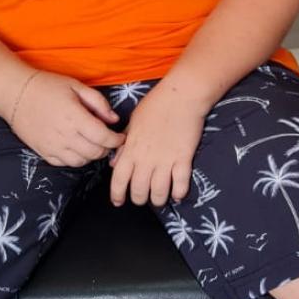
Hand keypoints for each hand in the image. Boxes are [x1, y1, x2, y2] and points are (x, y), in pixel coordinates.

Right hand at [11, 73, 122, 166]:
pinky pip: (64, 163)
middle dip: (106, 148)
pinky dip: (75, 159)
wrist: (15, 93)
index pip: (104, 138)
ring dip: (91, 155)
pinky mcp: (42, 152)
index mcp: (75, 118)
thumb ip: (99, 103)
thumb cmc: (47, 86)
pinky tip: (76, 148)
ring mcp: (52, 146)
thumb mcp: (77, 86)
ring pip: (81, 162)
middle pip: (95, 153)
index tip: (120, 136)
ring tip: (92, 144)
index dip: (116, 140)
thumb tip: (114, 120)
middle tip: (108, 140)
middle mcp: (64, 135)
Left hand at [108, 83, 207, 206]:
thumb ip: (124, 146)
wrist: (181, 96)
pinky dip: (178, 193)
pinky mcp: (183, 159)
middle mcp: (146, 159)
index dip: (117, 195)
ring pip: (159, 192)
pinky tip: (177, 194)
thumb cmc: (155, 105)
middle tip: (143, 198)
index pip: (119, 180)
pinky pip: (180, 184)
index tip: (118, 202)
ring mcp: (166, 161)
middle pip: (139, 191)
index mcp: (131, 149)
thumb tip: (115, 164)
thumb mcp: (133, 123)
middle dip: (140, 199)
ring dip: (158, 200)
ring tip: (160, 198)